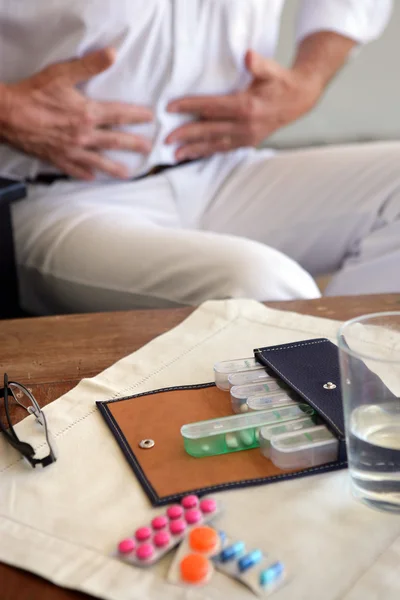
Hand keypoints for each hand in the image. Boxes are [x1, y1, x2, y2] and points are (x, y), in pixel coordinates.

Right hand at [0, 48, 152, 179]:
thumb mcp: (61, 74)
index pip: (119, 115)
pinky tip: (92, 178)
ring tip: (127, 174)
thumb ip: (89, 65)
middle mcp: (84, 135)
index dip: (136, 115)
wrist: (7, 115)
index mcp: (88, 114)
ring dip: (114, 168)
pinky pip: (75, 169)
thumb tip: (112, 54)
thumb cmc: (33, 93)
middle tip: (148, 149)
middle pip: (115, 141)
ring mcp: (71, 150)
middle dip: (134, 144)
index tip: (150, 117)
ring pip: (99, 161)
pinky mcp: (57, 158)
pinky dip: (85, 174)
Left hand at [166, 50, 322, 160]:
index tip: (170, 108)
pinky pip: (224, 149)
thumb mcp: (271, 69)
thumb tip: (248, 56)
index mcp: (247, 106)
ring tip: (175, 156)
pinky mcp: (248, 143)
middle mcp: (245, 126)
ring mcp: (247, 137)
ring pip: (215, 145)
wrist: (299, 100)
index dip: (189, 106)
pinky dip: (208, 153)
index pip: (211, 107)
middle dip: (186, 135)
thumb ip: (258, 64)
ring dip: (194, 150)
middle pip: (209, 130)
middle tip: (166, 139)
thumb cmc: (280, 82)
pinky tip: (195, 155)